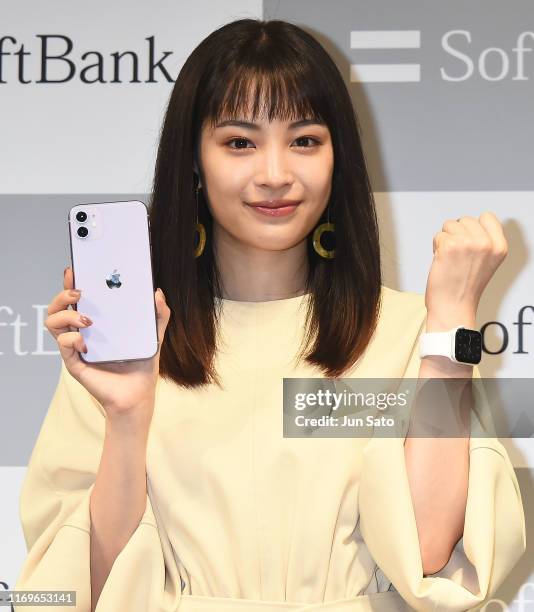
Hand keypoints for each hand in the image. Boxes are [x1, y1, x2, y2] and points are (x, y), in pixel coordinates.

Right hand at [45, 266, 170, 420]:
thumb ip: (158, 314)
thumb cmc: (142, 364)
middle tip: (80, 292)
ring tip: (86, 319)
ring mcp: (75, 347)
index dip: (70, 282)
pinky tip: (87, 343)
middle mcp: (82, 331)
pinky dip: (72, 339)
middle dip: (63, 294)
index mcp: (97, 322)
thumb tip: (157, 293)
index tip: (74, 269)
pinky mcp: (74, 362)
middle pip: (57, 306)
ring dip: (65, 315)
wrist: (138, 395)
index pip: (77, 298)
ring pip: (52, 322)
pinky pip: (62, 345)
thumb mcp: (154, 335)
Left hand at [426, 212, 507, 321]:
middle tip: (457, 255)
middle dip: (457, 234)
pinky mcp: (449, 246)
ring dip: (445, 240)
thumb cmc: (465, 288)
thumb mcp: (487, 262)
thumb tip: (470, 225)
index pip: (488, 217)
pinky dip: (436, 247)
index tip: (470, 240)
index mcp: (499, 247)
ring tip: (450, 258)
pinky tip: (442, 261)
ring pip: (450, 225)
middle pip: (465, 220)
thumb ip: (485, 242)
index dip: (474, 227)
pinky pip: (438, 236)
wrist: (453, 306)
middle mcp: (485, 243)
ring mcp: (467, 243)